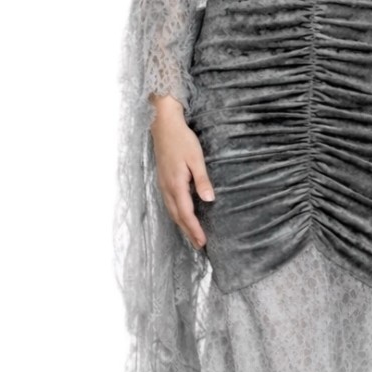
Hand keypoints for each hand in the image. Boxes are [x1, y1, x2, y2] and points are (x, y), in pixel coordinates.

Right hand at [149, 94, 213, 250]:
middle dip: (188, 232)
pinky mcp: (162, 180)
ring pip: (171, 211)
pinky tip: (182, 216)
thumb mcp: (196, 159)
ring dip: (182, 225)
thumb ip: (202, 180)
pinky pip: (169, 204)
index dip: (194, 229)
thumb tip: (209, 199)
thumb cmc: (182, 140)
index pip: (186, 213)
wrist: (163, 125)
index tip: (202, 242)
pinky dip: (176, 215)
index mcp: (176, 184)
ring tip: (192, 236)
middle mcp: (166, 188)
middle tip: (199, 246)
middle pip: (177, 216)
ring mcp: (162, 184)